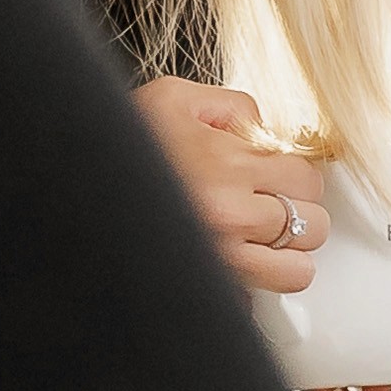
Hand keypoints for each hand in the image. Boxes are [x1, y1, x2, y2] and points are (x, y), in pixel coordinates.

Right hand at [135, 78, 329, 294]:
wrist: (77, 182)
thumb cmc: (122, 145)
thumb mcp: (174, 98)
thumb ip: (234, 107)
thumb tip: (268, 130)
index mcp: (225, 163)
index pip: (307, 178)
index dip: (293, 175)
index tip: (272, 176)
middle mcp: (227, 213)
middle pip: (312, 222)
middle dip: (293, 211)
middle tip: (262, 203)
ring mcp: (219, 255)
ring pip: (298, 266)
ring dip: (285, 250)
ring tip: (256, 234)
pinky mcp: (210, 284)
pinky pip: (270, 292)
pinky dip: (267, 279)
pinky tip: (247, 259)